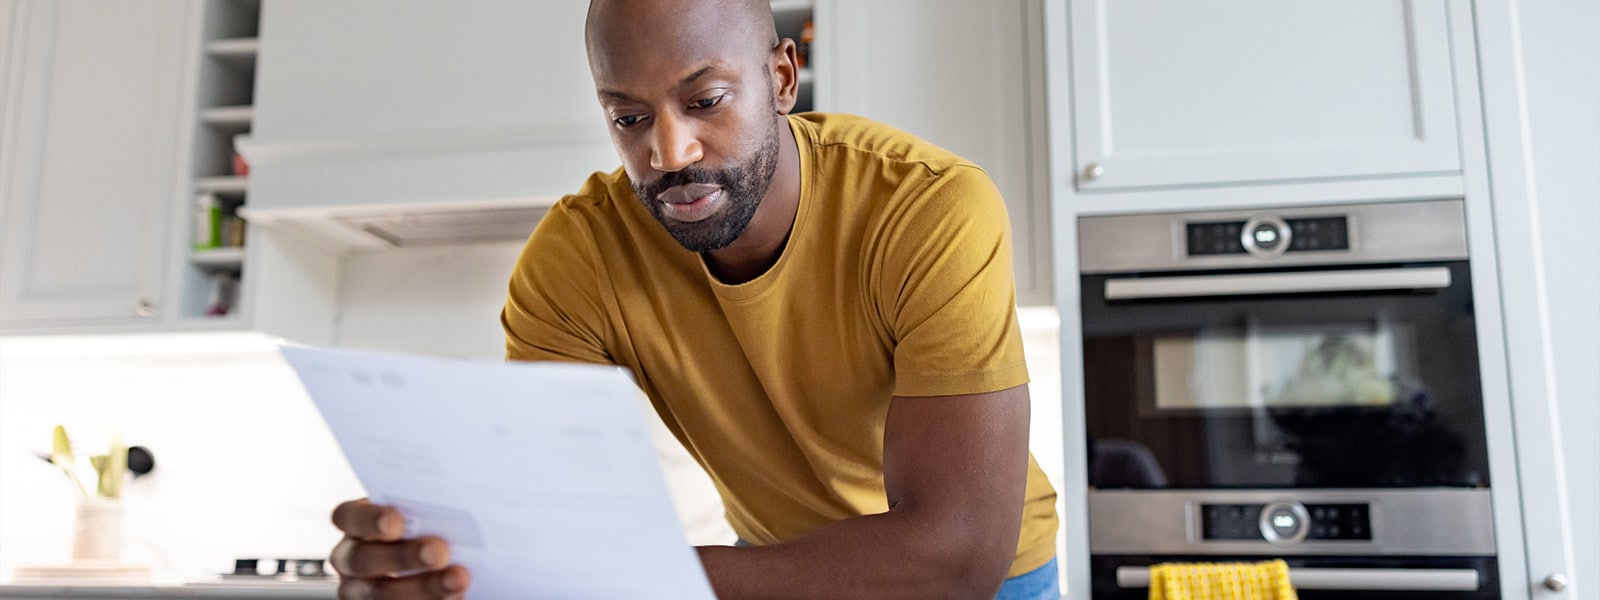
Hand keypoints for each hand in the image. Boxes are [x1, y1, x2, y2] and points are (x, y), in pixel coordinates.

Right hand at [329, 498, 470, 598]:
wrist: (435, 559)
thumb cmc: (427, 523)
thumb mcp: (422, 511)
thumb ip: (428, 509)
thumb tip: (458, 504)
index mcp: (355, 522)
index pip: (349, 516)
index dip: (369, 519)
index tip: (394, 522)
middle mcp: (350, 557)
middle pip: (363, 559)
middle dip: (402, 556)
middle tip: (439, 552)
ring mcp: (360, 589)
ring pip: (379, 594)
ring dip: (422, 588)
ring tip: (457, 580)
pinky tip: (457, 595)